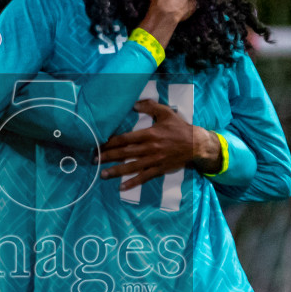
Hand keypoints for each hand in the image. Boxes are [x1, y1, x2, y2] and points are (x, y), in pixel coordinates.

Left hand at [99, 100, 216, 189]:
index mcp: (149, 134)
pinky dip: (132, 182)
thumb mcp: (166, 112)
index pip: (125, 138)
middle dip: (108, 156)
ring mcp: (154, 160)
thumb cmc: (179, 127)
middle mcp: (149, 148)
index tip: (99, 144)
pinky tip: (122, 187)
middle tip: (94, 160)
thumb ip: (150, 107)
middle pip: (124, 153)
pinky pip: (144, 177)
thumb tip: (134, 104)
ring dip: (116, 171)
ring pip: (131, 167)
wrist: (196, 144)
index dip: (110, 142)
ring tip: (102, 174)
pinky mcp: (159, 169)